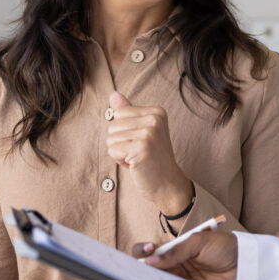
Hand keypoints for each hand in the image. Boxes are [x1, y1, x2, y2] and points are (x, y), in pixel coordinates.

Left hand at [106, 92, 192, 214]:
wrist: (167, 184)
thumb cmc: (152, 159)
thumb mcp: (142, 131)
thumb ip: (128, 112)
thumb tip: (113, 95)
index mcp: (156, 112)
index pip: (119, 113)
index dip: (124, 131)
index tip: (140, 142)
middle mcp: (154, 119)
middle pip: (113, 125)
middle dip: (120, 142)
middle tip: (138, 152)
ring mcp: (148, 133)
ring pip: (110, 138)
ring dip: (119, 152)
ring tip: (137, 158)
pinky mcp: (141, 148)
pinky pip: (112, 150)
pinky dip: (120, 160)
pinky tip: (135, 164)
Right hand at [133, 231, 238, 279]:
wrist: (245, 263)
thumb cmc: (223, 246)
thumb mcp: (199, 242)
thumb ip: (176, 251)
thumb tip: (150, 261)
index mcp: (174, 249)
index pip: (150, 250)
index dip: (142, 251)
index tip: (147, 250)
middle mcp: (174, 266)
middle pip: (150, 270)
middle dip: (142, 270)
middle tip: (143, 270)